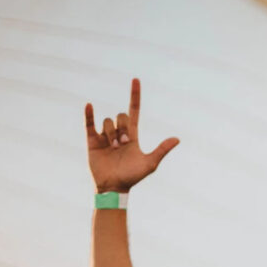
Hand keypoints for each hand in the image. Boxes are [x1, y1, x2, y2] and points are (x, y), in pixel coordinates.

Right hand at [85, 78, 179, 192]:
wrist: (114, 187)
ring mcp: (104, 136)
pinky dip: (89, 114)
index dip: (135, 95)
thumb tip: (177, 139)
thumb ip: (162, 150)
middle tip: (123, 144)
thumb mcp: (150, 163)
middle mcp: (119, 133)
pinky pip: (89, 123)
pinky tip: (89, 105)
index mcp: (132, 135)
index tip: (135, 79)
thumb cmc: (133, 177)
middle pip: (121, 116)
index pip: (133, 110)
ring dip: (112, 133)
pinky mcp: (92, 141)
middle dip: (123, 128)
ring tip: (114, 148)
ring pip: (108, 121)